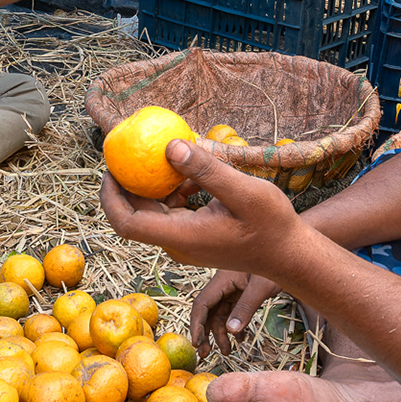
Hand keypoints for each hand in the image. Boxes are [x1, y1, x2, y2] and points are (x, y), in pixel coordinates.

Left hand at [102, 139, 302, 272]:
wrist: (289, 255)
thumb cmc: (273, 226)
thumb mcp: (245, 192)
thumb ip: (208, 170)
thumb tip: (170, 146)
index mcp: (181, 237)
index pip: (127, 222)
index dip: (111, 196)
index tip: (111, 167)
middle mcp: (176, 243)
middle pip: (136, 214)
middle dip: (128, 183)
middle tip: (131, 149)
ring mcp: (184, 242)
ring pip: (155, 210)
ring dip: (156, 183)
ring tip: (167, 153)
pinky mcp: (194, 236)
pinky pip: (173, 210)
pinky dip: (176, 189)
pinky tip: (194, 172)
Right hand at [190, 269, 281, 354]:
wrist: (289, 258)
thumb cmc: (277, 264)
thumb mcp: (261, 287)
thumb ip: (246, 308)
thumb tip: (231, 331)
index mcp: (222, 279)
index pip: (202, 303)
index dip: (196, 324)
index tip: (196, 342)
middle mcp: (223, 284)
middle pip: (207, 311)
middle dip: (205, 333)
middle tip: (205, 353)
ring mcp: (232, 289)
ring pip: (219, 315)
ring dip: (221, 334)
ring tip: (227, 352)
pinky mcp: (241, 293)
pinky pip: (232, 313)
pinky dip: (234, 327)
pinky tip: (240, 340)